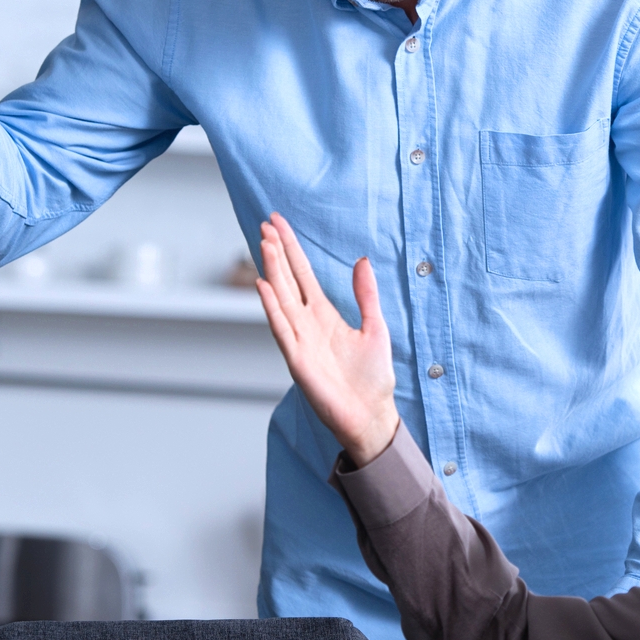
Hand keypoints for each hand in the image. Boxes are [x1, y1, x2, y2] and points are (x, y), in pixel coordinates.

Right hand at [254, 213, 399, 462]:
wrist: (372, 414)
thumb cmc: (372, 378)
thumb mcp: (375, 327)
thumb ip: (365, 295)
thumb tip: (362, 260)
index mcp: (324, 315)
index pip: (303, 274)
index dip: (292, 249)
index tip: (278, 224)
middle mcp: (307, 324)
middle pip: (287, 280)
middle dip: (277, 253)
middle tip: (266, 224)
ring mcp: (300, 340)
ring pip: (281, 299)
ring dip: (273, 272)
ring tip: (265, 245)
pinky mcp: (298, 360)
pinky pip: (282, 329)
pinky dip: (272, 308)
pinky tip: (264, 286)